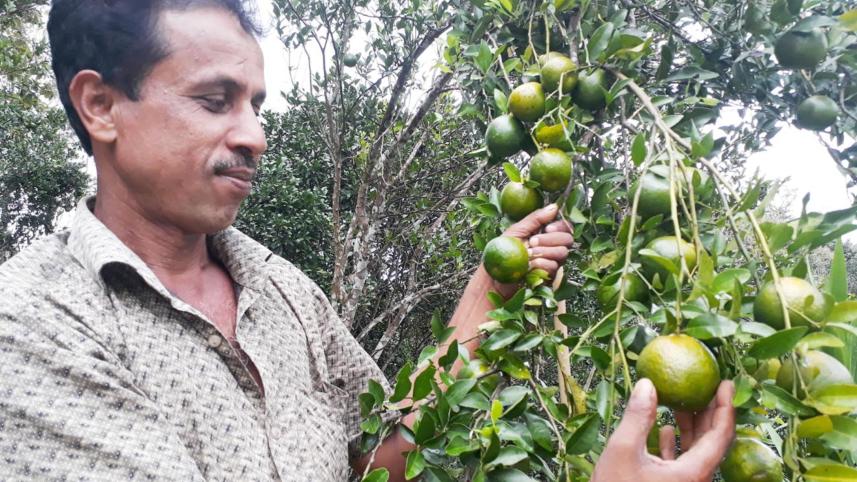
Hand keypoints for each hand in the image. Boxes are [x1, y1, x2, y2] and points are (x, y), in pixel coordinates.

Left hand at [491, 204, 573, 296]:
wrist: (496, 274)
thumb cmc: (504, 250)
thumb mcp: (517, 230)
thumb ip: (536, 219)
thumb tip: (555, 206)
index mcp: (546, 234)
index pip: (565, 227)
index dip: (560, 226)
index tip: (547, 228)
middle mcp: (552, 247)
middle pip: (568, 239)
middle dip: (550, 239)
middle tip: (532, 242)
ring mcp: (552, 261)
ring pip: (562, 253)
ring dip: (543, 252)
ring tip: (528, 254)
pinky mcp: (549, 276)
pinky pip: (554, 267)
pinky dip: (540, 264)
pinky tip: (529, 266)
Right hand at [591, 379, 735, 481]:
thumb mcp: (623, 452)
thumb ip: (637, 417)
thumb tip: (648, 384)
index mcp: (693, 473)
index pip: (720, 436)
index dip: (725, 407)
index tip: (725, 383)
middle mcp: (694, 480)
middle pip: (711, 442)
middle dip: (709, 412)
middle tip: (706, 385)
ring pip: (695, 452)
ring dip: (690, 425)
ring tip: (681, 400)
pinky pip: (681, 462)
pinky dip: (675, 443)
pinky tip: (663, 428)